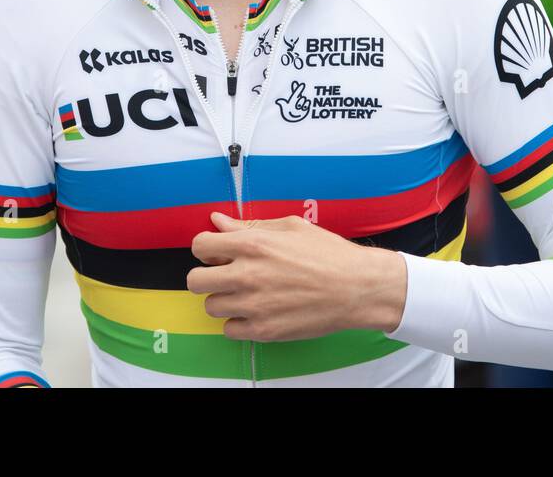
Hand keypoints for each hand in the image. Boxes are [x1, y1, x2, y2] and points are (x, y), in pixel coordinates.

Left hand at [187, 212, 406, 340]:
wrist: (357, 288)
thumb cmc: (329, 254)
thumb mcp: (290, 227)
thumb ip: (248, 225)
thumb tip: (218, 222)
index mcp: (253, 244)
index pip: (200, 246)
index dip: (206, 248)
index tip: (217, 253)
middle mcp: (247, 275)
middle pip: (195, 281)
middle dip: (206, 276)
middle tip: (225, 276)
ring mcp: (253, 306)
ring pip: (211, 307)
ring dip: (224, 300)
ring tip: (247, 294)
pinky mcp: (263, 331)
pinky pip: (229, 330)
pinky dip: (238, 323)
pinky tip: (257, 312)